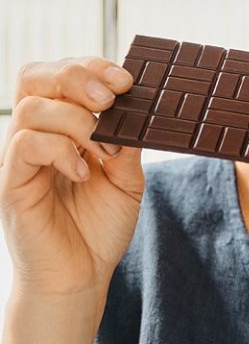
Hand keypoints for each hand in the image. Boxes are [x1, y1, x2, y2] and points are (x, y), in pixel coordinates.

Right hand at [0, 57, 143, 302]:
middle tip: (110, 98)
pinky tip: (84, 173)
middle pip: (35, 75)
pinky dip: (61, 151)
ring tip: (103, 150)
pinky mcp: (12, 183)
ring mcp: (20, 158)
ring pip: (32, 108)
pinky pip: (26, 145)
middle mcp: (36, 134)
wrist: (81, 276)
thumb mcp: (126, 177)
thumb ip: (129, 142)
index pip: (60, 74)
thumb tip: (140, 109)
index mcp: (61, 126)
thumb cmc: (99, 225)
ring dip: (77, 121)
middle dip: (77, 76)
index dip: (91, 67)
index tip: (127, 81)